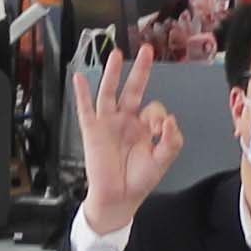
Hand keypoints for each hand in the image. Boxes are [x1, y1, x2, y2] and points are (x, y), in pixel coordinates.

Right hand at [73, 47, 182, 212]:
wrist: (118, 199)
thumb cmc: (138, 180)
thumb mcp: (162, 161)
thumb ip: (171, 142)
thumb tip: (171, 122)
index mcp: (143, 127)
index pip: (154, 109)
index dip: (160, 116)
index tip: (161, 130)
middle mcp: (125, 121)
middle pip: (133, 89)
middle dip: (140, 70)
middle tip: (147, 51)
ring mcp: (108, 123)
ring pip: (109, 92)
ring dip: (112, 73)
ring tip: (115, 54)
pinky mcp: (92, 131)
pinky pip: (85, 108)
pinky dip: (81, 93)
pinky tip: (79, 78)